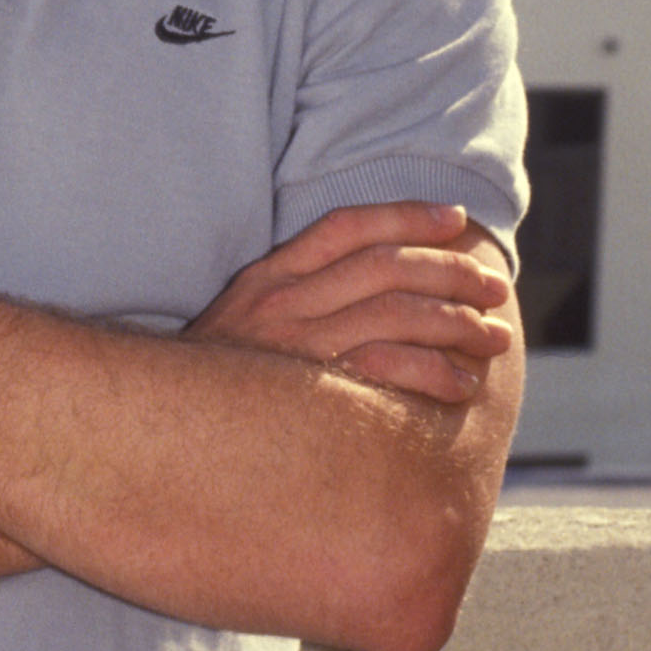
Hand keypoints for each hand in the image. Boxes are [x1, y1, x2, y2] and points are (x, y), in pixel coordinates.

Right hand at [187, 202, 513, 404]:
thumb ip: (292, 301)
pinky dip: (434, 373)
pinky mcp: (306, 396)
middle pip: (384, 267)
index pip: (346, 227)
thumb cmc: (213, 388)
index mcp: (266, 279)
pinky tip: (461, 386)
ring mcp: (292, 349)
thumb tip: (362, 290)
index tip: (454, 220)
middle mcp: (280, 305)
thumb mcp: (240, 327)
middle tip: (495, 288)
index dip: (406, 216)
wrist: (154, 434)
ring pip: (395, 314)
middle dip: (452, 272)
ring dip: (457, 323)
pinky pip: (386, 371)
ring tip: (493, 338)